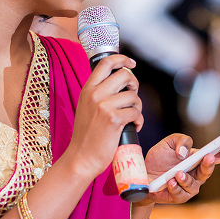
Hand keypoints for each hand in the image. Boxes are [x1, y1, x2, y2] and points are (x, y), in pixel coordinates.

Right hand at [66, 54, 143, 179]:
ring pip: (133, 96)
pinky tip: (133, 126)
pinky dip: (138, 120)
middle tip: (132, 98)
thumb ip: (99, 94)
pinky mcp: (114, 119)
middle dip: (134, 85)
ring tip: (131, 117)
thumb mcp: (87, 107)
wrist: (81, 158)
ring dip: (137, 107)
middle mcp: (94, 94)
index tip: (131, 64)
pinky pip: (136, 112)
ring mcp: (103, 106)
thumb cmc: (87, 136)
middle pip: (124, 75)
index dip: (122, 60)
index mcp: (87, 89)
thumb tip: (121, 83)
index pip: (105, 63)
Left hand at [137, 133, 219, 205]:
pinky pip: (180, 194)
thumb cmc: (159, 158)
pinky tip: (170, 181)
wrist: (143, 174)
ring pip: (194, 184)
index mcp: (199, 159)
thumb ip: (181, 140)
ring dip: (187, 178)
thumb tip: (185, 152)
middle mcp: (197, 174)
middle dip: (209, 164)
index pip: (218, 155)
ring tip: (178, 172)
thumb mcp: (168, 142)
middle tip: (208, 156)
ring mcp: (190, 187)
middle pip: (208, 170)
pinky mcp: (179, 197)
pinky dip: (175, 187)